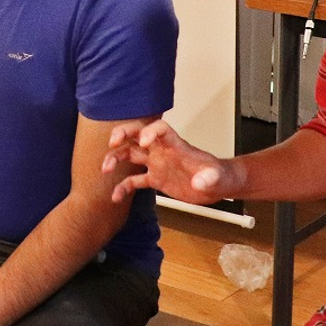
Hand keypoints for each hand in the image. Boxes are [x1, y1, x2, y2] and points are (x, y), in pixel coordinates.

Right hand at [102, 119, 237, 204]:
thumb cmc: (219, 177)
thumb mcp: (218, 178)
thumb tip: (199, 182)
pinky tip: (116, 197)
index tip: (143, 142)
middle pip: (138, 134)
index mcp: (176, 146)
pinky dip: (123, 187)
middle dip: (123, 135)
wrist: (217, 186)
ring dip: (116, 158)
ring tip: (105, 170)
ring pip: (130, 155)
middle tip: (113, 143)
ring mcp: (157, 165)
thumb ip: (209, 178)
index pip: (160, 128)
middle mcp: (163, 152)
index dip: (150, 131)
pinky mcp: (156, 180)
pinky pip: (134, 181)